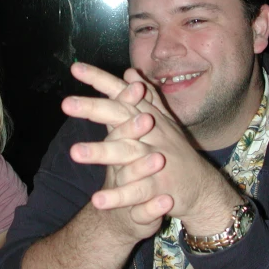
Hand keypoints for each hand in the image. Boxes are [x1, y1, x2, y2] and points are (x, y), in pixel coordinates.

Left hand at [64, 63, 242, 234]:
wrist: (202, 187)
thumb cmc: (174, 151)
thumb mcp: (161, 121)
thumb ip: (143, 97)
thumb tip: (129, 72)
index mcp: (148, 116)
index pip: (121, 93)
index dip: (100, 80)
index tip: (75, 68)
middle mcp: (152, 133)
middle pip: (121, 116)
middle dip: (94, 109)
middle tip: (67, 103)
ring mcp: (156, 158)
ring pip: (126, 152)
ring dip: (101, 152)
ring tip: (74, 152)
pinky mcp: (160, 187)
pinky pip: (136, 191)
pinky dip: (118, 197)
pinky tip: (97, 200)